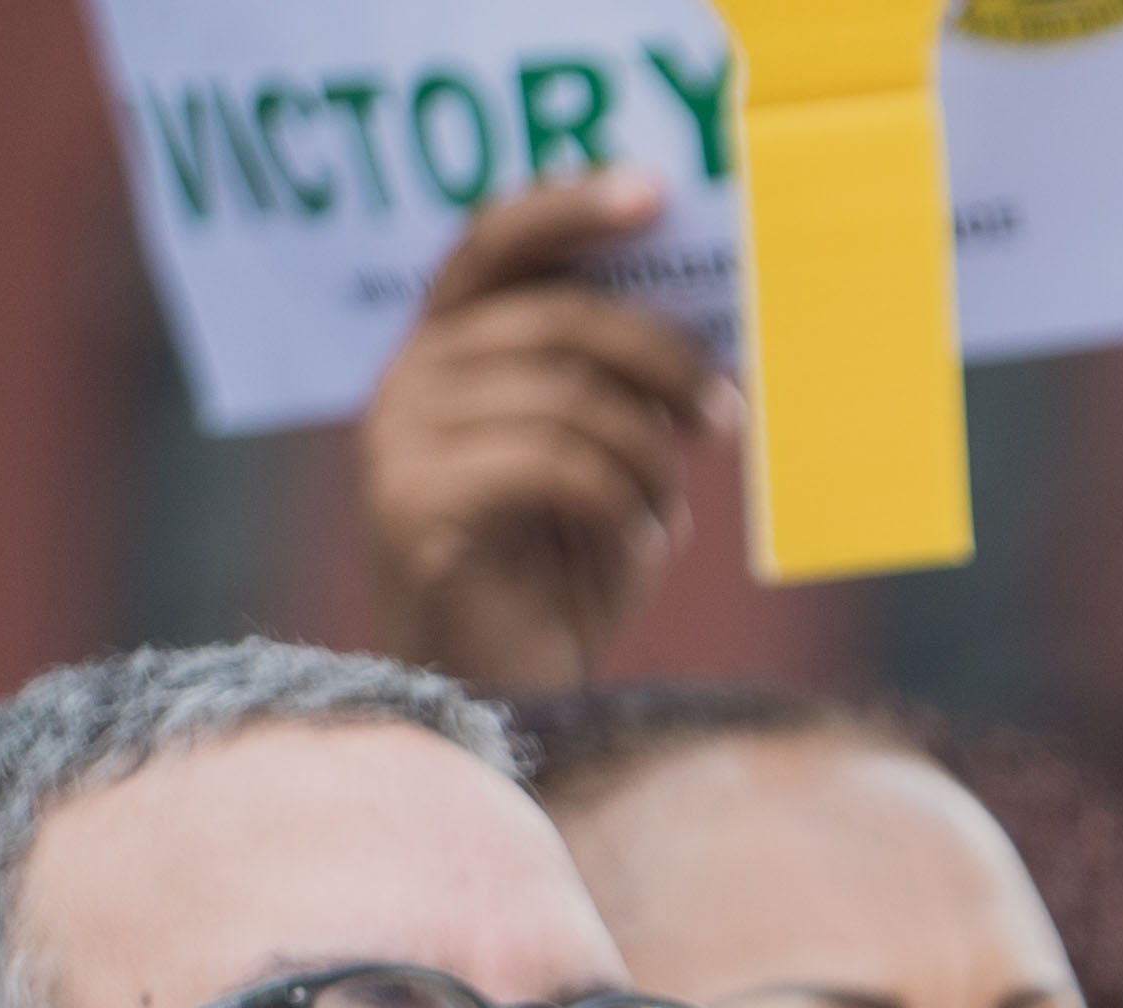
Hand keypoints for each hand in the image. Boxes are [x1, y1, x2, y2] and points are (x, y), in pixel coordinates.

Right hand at [361, 175, 726, 692]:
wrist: (500, 698)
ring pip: (562, 398)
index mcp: (447, 351)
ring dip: (645, 453)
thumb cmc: (556, 581)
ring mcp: (398, 442)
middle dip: (658, 358)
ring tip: (669, 504)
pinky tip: (639, 540)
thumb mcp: (606, 469)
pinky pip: (548, 467)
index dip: (569, 209)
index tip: (652, 193)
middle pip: (552, 319)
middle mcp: (407, 380)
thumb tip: (703, 353)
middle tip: (723, 414)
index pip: (495, 243)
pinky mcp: (412, 507)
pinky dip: (618, 502)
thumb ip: (624, 399)